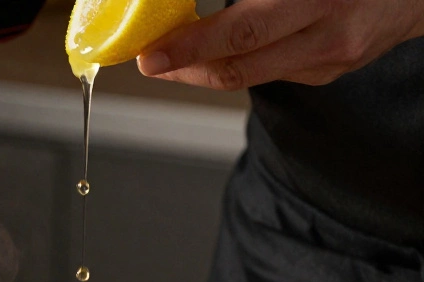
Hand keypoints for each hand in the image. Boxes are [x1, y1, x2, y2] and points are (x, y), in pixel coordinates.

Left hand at [137, 0, 423, 89]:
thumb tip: (193, 1)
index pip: (242, 31)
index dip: (190, 45)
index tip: (152, 52)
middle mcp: (328, 33)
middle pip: (240, 66)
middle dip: (185, 68)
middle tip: (150, 63)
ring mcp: (331, 58)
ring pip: (250, 75)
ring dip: (203, 69)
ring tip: (172, 58)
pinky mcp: (331, 71)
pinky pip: (273, 71)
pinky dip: (237, 63)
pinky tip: (215, 53)